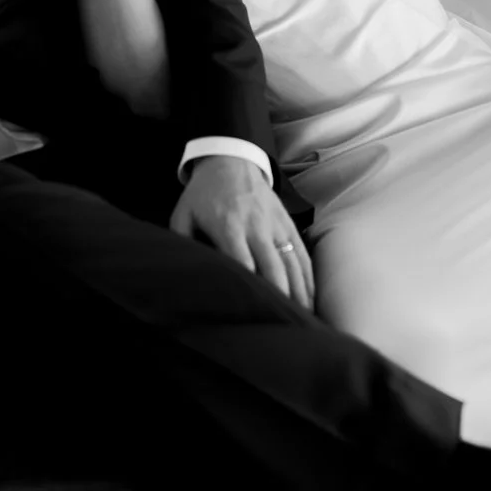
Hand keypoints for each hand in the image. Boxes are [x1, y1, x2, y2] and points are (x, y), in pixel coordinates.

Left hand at [171, 155, 314, 309]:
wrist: (230, 158)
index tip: (252, 317)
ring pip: (292, 264)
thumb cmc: (202, 194)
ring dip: (298, 295)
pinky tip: (310, 301)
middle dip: (279, 300)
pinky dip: (308, 280)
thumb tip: (180, 276)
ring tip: (301, 324)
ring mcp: (276, 224)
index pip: (243, 263)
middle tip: (282, 331)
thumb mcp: (183, 214)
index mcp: (228, 225)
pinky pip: (302, 254)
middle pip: (273, 268)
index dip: (250, 290)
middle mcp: (256, 226)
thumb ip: (181, 243)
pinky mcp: (288, 223)